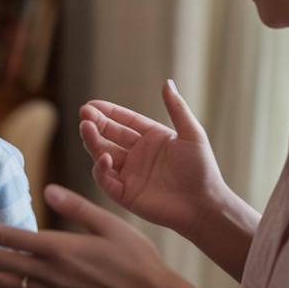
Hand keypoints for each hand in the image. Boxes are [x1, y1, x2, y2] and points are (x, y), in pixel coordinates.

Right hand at [79, 80, 227, 237]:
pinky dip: (100, 169)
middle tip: (84, 114)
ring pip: (102, 154)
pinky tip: (103, 157)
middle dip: (94, 124)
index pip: (123, 121)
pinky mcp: (125, 194)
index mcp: (151, 138)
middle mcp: (137, 155)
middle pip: (109, 136)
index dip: (107, 112)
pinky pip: (106, 180)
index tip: (91, 105)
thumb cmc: (202, 170)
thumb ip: (177, 108)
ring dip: (92, 141)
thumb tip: (167, 82)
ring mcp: (129, 174)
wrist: (204, 205)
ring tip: (86, 128)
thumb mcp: (192, 134)